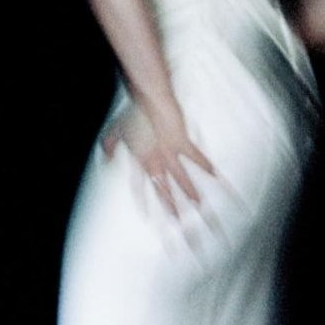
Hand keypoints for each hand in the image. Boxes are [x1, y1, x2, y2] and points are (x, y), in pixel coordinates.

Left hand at [101, 101, 218, 220]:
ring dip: (191, 194)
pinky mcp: (183, 143)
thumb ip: (109, 145)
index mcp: (140, 162)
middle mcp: (156, 162)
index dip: (144, 204)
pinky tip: (217, 176)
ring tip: (200, 207)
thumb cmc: (133, 113)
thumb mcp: (115, 130)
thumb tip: (108, 158)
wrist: (149, 100)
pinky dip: (206, 166)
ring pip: (182, 179)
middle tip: (179, 224)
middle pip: (164, 191)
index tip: (148, 218)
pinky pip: (196, 157)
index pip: (140, 189)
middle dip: (171, 209)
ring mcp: (170, 154)